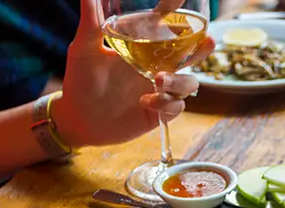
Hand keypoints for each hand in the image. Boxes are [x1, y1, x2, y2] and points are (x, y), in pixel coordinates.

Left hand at [51, 0, 215, 147]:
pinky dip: (165, 103)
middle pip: (191, 54)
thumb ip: (91, 22)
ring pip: (189, 83)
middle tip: (207, 41)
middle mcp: (157, 66)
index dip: (176, 11)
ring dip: (180, 81)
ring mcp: (160, 90)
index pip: (166, 25)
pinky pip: (176, 107)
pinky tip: (145, 102)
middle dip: (203, 48)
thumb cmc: (80, 80)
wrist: (77, 118)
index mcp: (144, 46)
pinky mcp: (159, 112)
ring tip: (159, 80)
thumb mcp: (84, 49)